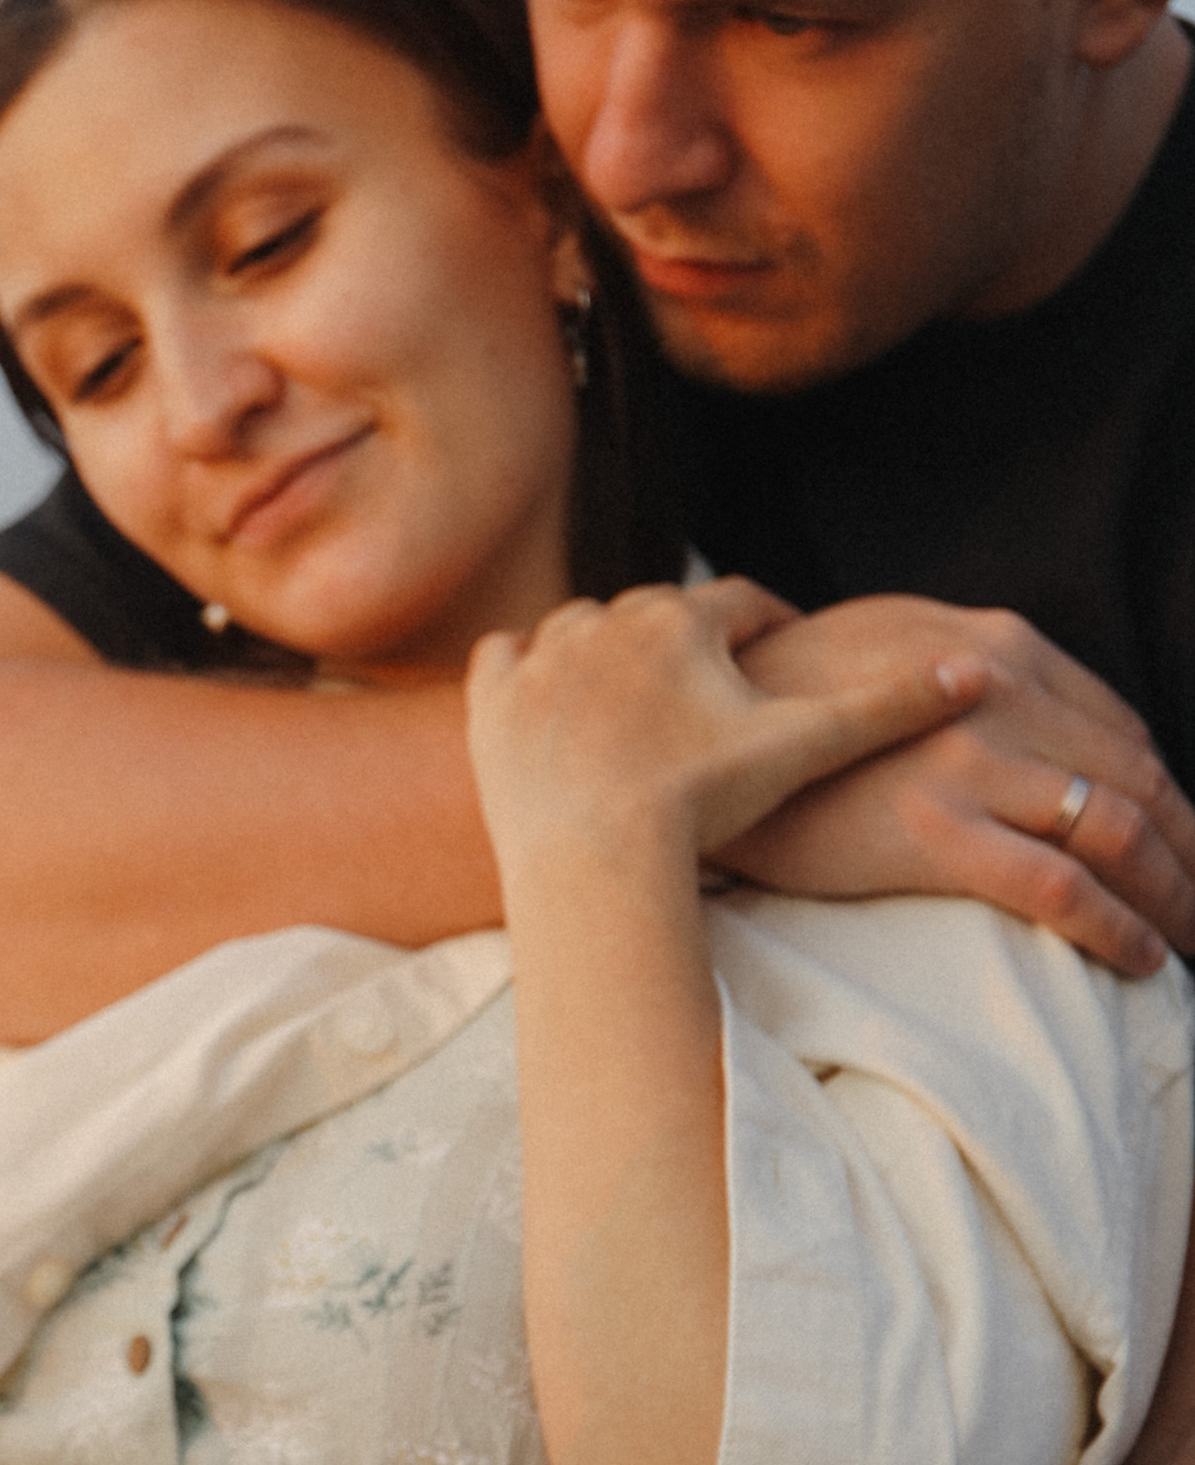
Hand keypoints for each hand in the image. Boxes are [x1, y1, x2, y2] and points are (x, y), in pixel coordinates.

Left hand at [468, 578, 974, 881]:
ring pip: (580, 631)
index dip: (767, 630)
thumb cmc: (703, 803)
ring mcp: (542, 654)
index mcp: (684, 617)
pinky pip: (505, 659)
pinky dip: (526, 674)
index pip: (741, 605)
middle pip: (659, 618)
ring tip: (630, 702)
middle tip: (704, 695)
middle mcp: (607, 617)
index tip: (776, 659)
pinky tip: (549, 703)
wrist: (595, 860)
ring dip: (605, 654)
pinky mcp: (490, 696)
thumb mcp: (806, 751)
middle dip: (687, 647)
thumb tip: (974, 671)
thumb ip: (888, 707)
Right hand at [728, 598, 1194, 976]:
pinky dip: (1118, 925)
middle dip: (1188, 850)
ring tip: (1187, 937)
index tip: (1183, 846)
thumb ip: (954, 674)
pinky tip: (1140, 957)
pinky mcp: (934, 827)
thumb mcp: (881, 658)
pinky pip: (1062, 884)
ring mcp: (967, 758)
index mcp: (992, 646)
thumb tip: (1006, 716)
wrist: (679, 747)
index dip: (1166, 796)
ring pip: (1118, 830)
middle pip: (1136, 779)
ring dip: (1174, 892)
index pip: (1118, 728)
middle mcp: (995, 689)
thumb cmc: (772, 714)